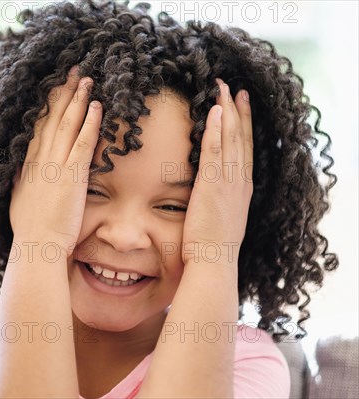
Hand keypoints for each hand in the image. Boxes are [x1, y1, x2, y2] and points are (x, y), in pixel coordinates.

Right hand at [9, 66, 101, 256]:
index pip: (39, 127)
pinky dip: (89, 123)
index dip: (48, 105)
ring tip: (87, 80)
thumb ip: (21, 179)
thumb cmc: (30, 228)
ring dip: (77, 100)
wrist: (37, 247)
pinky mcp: (72, 177)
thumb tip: (20, 166)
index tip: (56, 87)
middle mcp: (40, 161)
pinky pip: (82, 143)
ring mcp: (55, 167)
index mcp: (28, 165)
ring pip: (66, 125)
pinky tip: (97, 106)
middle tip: (73, 72)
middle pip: (52, 119)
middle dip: (63, 93)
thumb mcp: (19, 198)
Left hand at [181, 79, 253, 266]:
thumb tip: (210, 192)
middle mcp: (239, 181)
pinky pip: (215, 151)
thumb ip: (218, 199)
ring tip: (223, 89)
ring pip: (230, 139)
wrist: (214, 262)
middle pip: (241, 138)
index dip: (244, 125)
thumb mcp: (221, 217)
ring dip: (227, 112)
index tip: (241, 105)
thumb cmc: (212, 246)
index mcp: (242, 188)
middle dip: (237, 111)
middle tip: (234, 88)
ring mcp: (228, 182)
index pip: (244, 149)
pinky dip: (216, 130)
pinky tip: (215, 112)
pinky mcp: (213, 185)